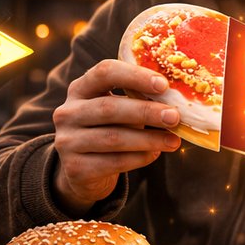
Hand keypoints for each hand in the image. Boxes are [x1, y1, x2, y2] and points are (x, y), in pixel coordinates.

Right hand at [52, 59, 182, 212]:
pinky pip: (113, 162)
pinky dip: (139, 158)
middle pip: (109, 108)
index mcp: (80, 89)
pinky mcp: (75, 168)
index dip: (135, 76)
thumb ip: (137, 100)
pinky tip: (155, 154)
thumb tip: (177, 100)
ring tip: (174, 141)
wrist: (82, 172)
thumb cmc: (108, 131)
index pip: (104, 72)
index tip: (164, 85)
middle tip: (175, 117)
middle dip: (146, 111)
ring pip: (113, 138)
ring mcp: (67, 141)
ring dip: (148, 139)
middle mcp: (68, 112)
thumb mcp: (117, 110)